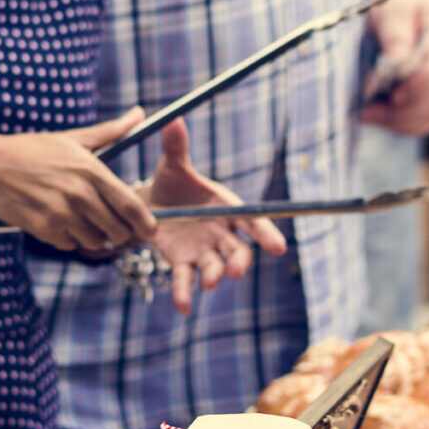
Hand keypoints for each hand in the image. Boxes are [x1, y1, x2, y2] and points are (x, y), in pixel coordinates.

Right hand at [0, 107, 156, 249]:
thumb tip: (140, 114)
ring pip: (95, 241)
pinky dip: (69, 239)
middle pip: (117, 230)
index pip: (131, 206)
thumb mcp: (74, 138)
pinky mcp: (44, 227)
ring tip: (83, 222)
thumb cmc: (33, 150)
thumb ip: (112, 131)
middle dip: (119, 233)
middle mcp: (80, 193)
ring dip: (93, 237)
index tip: (151, 230)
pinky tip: (60, 223)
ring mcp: (61, 212)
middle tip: (113, 227)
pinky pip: (70, 244)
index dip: (146, 223)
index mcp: (92, 171)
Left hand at [146, 119, 285, 314]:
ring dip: (215, 276)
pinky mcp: (182, 264)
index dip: (266, 235)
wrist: (149, 204)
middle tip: (237, 270)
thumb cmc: (172, 183)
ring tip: (210, 283)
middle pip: (239, 251)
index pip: (254, 223)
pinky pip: (185, 281)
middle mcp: (222, 234)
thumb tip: (173, 120)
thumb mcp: (173, 165)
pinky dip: (184, 294)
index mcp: (228, 208)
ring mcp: (204, 252)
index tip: (279, 248)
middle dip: (240, 261)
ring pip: (216, 267)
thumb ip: (176, 147)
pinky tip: (182, 308)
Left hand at [361, 0, 428, 136]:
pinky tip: (382, 117)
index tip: (381, 95)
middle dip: (400, 112)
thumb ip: (395, 41)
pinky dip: (406, 123)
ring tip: (370, 115)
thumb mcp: (392, 10)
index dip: (411, 88)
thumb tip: (387, 76)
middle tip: (366, 112)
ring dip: (401, 122)